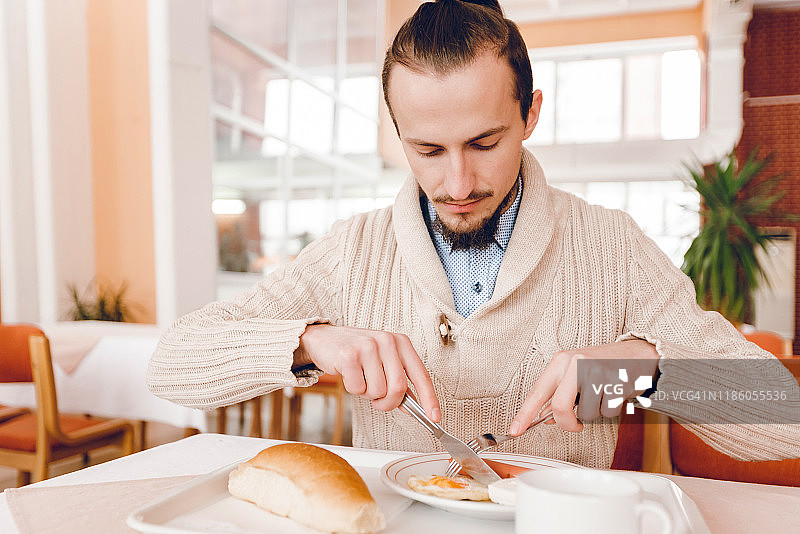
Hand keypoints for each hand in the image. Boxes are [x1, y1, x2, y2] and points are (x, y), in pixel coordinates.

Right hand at [294, 324, 440, 420]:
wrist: (324, 339)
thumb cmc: (357, 352)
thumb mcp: (383, 361)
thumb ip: (399, 380)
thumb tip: (415, 406)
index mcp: (401, 342)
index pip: (421, 375)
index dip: (430, 399)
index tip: (434, 417)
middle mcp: (387, 341)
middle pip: (399, 388)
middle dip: (388, 402)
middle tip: (378, 400)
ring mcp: (368, 347)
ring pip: (378, 391)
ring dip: (368, 394)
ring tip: (361, 379)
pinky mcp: (349, 355)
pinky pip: (358, 389)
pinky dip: (354, 389)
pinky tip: (349, 375)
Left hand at [510, 340, 658, 433]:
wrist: (637, 354)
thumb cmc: (602, 365)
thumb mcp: (574, 373)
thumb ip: (558, 393)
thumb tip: (544, 416)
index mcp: (561, 361)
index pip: (537, 392)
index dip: (524, 414)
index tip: (515, 430)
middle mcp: (575, 364)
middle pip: (559, 407)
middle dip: (567, 423)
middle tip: (575, 425)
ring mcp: (595, 372)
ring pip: (585, 413)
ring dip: (594, 412)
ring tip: (602, 395)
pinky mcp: (614, 382)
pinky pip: (606, 412)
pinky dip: (609, 410)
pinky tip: (614, 394)